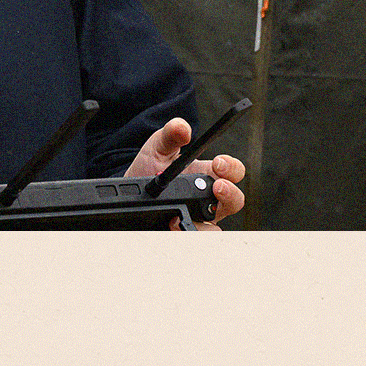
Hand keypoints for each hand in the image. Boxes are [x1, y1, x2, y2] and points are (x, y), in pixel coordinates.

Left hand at [124, 117, 246, 229]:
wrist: (130, 190)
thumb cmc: (149, 166)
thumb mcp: (158, 147)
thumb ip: (170, 134)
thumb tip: (182, 128)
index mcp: (206, 173)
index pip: (233, 171)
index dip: (232, 168)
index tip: (218, 162)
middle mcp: (208, 198)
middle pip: (235, 200)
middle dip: (230, 193)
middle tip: (216, 187)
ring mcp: (197, 217)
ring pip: (215, 226)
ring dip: (207, 221)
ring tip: (187, 211)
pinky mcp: (183, 231)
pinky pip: (192, 237)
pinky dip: (185, 233)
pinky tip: (172, 225)